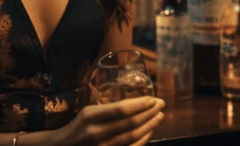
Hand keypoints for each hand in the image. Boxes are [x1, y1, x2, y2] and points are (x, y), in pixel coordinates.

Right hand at [44, 96, 164, 145]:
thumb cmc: (78, 127)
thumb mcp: (88, 112)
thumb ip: (108, 109)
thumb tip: (137, 103)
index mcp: (90, 116)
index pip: (120, 109)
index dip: (140, 104)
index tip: (153, 98)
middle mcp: (96, 132)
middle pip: (130, 123)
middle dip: (149, 112)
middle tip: (161, 104)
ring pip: (132, 136)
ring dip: (149, 125)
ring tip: (159, 116)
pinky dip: (142, 140)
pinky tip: (149, 131)